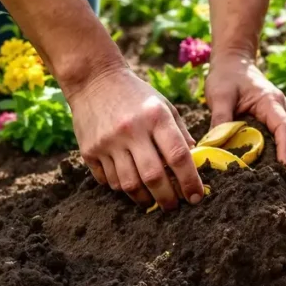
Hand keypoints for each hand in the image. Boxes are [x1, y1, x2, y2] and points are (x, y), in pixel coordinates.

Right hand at [66, 64, 203, 210]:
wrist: (94, 80)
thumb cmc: (136, 95)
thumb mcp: (164, 106)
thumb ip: (180, 133)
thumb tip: (195, 161)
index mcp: (155, 117)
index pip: (178, 156)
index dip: (189, 181)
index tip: (196, 196)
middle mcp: (131, 130)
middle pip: (153, 176)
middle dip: (167, 198)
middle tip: (173, 206)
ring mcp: (108, 142)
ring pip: (129, 184)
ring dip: (144, 198)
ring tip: (152, 199)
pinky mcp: (89, 150)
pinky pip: (108, 180)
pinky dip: (121, 188)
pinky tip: (130, 184)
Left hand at [206, 53, 285, 173]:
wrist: (234, 62)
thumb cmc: (226, 77)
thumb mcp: (220, 95)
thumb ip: (220, 119)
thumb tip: (214, 148)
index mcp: (271, 102)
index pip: (284, 128)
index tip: (284, 168)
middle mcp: (282, 108)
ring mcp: (283, 114)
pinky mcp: (277, 120)